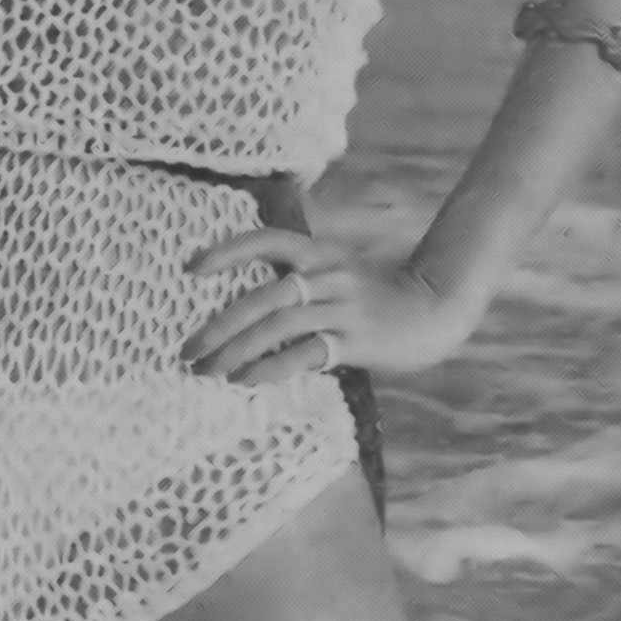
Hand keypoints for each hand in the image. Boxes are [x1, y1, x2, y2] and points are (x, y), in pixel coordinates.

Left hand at [181, 227, 469, 382]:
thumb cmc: (374, 294)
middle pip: (263, 296)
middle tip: (187, 349)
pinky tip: (245, 379)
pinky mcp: (355, 341)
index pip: (265, 241)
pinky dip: (270, 367)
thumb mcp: (336, 269)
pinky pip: (304, 354)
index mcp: (318, 251)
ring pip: (278, 326)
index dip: (226, 252)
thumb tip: (245, 299)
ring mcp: (342, 308)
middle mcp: (327, 275)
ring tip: (207, 370)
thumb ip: (297, 275)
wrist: (433, 310)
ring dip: (235, 350)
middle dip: (219, 325)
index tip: (189, 269)